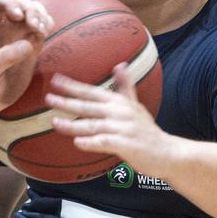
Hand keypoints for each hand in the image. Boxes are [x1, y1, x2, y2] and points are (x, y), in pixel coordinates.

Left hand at [0, 0, 51, 111]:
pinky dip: (48, 24)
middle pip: (20, 3)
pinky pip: (42, 28)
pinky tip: (47, 31)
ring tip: (43, 30)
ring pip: (34, 12)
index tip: (17, 15)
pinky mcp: (32, 46)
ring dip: (41, 15)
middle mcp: (4, 27)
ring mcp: (19, 35)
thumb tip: (27, 44)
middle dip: (30, 9)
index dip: (8, 3)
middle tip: (35, 26)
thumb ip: (3, 58)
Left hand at [46, 64, 176, 174]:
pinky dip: (91, 142)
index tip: (55, 80)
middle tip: (48, 98)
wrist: (168, 152)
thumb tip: (120, 64)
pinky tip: (77, 142)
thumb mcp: (136, 105)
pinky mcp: (126, 144)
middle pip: (89, 106)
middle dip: (67, 102)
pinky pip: (104, 142)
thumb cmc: (147, 131)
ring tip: (54, 123)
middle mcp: (120, 112)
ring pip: (93, 125)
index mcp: (120, 102)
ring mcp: (123, 128)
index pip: (92, 91)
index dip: (73, 85)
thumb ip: (125, 87)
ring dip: (72, 124)